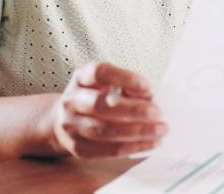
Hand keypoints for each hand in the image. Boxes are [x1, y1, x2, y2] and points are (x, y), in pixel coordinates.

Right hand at [47, 62, 165, 157]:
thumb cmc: (94, 98)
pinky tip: (148, 144)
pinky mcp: (78, 148)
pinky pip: (106, 150)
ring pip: (103, 131)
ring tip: (159, 131)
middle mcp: (72, 101)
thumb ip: (127, 87)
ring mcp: (71, 126)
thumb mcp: (107, 84)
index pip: (99, 73)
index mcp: (81, 79)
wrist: (64, 121)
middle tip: (157, 113)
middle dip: (133, 110)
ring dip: (136, 132)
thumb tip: (150, 98)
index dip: (124, 78)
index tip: (147, 86)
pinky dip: (131, 147)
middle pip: (100, 105)